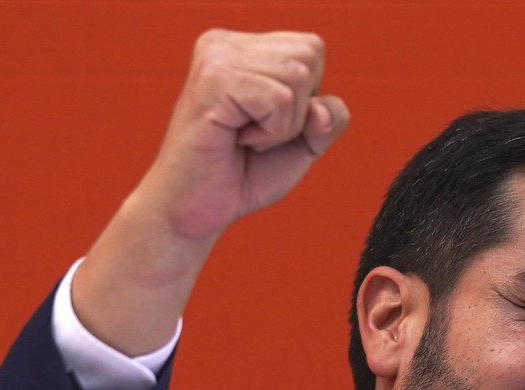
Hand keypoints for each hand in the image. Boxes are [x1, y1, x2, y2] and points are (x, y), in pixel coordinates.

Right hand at [132, 29, 349, 239]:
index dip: (306, 99)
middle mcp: (224, 43)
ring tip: (244, 138)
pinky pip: (280, 99)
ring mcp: (215, 58)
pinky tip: (236, 140)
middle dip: (297, 111)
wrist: (195, 211)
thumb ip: (329, 119)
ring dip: (282, 125)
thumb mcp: (302, 143)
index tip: (264, 123)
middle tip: (253, 134)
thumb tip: (320, 108)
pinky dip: (271, 133)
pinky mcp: (213, 81)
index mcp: (241, 46)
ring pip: (297, 76)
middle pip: (309, 55)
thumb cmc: (243, 175)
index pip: (312, 48)